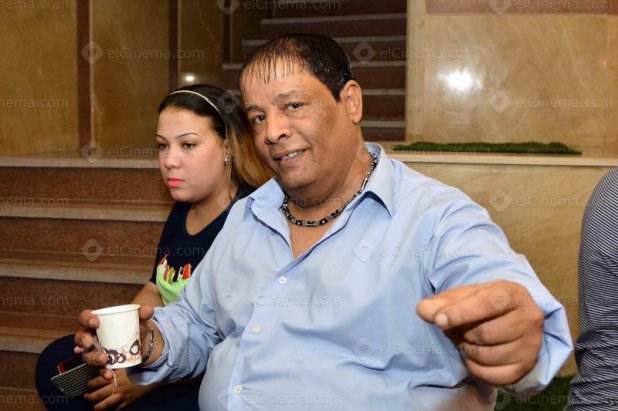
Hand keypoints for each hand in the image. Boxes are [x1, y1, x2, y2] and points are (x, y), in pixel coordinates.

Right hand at [74, 305, 155, 379]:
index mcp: (97, 322)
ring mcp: (95, 350)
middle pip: (80, 338)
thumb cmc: (132, 325)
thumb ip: (144, 313)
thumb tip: (148, 310)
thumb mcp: (139, 319)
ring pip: (87, 355)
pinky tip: (108, 374)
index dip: (86, 319)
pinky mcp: (102, 362)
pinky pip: (98, 368)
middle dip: (83, 341)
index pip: (84, 317)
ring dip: (93, 358)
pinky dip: (103, 372)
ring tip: (104, 360)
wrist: (140, 342)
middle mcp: (92, 336)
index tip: (95, 322)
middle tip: (89, 343)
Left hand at [84, 368, 156, 409]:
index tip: (87, 385)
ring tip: (94, 407)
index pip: (98, 381)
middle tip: (87, 397)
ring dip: (97, 407)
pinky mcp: (127, 402)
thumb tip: (107, 361)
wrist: (152, 376)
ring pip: (105, 404)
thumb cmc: (138, 368)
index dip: (90, 383)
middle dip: (90, 396)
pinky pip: (117, 409)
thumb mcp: (126, 364)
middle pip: (99, 394)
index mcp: (115, 376)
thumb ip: (116, 365)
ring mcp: (122, 395)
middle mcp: (116, 386)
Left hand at [416, 280, 543, 385]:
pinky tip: (474, 357)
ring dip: (468, 351)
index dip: (460, 313)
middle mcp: (529, 318)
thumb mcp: (465, 296)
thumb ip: (442, 302)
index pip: (487, 304)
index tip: (439, 320)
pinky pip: (493, 376)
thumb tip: (423, 310)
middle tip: (457, 330)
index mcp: (513, 293)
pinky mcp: (527, 366)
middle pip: (485, 334)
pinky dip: (476, 369)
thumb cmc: (485, 303)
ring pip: (488, 356)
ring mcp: (531, 344)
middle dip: (463, 334)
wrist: (513, 317)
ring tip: (467, 340)